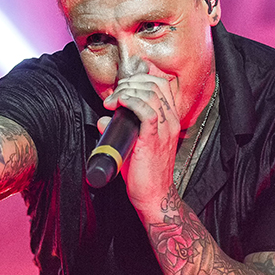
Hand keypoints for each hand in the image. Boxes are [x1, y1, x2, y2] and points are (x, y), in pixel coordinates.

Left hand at [101, 73, 180, 211]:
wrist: (154, 196)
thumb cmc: (145, 174)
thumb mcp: (135, 146)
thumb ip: (120, 130)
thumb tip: (103, 119)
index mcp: (170, 120)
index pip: (162, 85)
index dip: (141, 78)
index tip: (123, 87)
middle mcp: (171, 122)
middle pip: (155, 84)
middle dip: (130, 83)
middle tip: (114, 95)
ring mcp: (164, 130)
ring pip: (150, 94)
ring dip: (126, 91)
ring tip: (112, 100)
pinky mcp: (153, 139)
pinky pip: (146, 111)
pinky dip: (130, 102)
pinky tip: (118, 104)